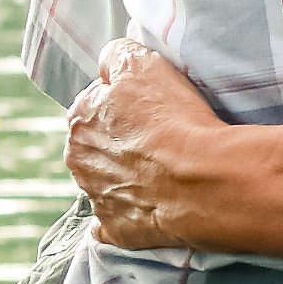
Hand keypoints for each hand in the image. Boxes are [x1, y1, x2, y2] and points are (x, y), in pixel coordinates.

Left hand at [65, 38, 265, 251]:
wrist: (204, 181)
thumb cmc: (175, 119)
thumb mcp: (143, 63)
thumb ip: (116, 55)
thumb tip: (109, 61)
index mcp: (80, 117)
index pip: (96, 101)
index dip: (126, 102)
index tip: (153, 108)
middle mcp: (78, 158)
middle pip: (97, 142)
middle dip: (121, 140)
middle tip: (162, 138)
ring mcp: (95, 197)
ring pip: (105, 180)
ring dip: (127, 175)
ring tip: (166, 170)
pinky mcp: (115, 228)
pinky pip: (116, 219)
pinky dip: (131, 213)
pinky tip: (155, 205)